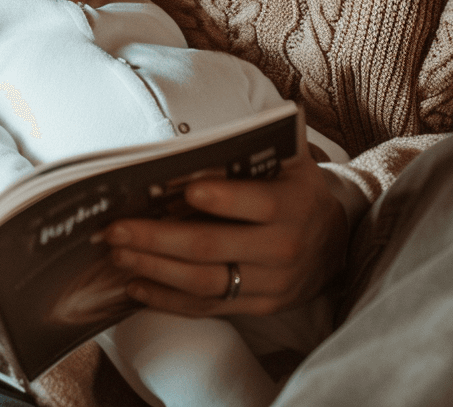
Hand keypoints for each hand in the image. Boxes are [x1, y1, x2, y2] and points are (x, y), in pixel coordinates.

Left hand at [104, 152, 347, 316]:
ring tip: (119, 253)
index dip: (223, 199)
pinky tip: (137, 285)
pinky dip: (168, 300)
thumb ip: (253, 149)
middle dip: (158, 238)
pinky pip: (209, 307)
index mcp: (293, 204)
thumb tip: (198, 144)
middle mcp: (283, 248)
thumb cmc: (295, 188)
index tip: (186, 190)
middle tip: (117, 228)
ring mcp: (271, 284)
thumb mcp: (288, 160)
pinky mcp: (259, 306)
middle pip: (213, 247)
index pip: (257, 204)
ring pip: (205, 283)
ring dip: (155, 269)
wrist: (335, 241)